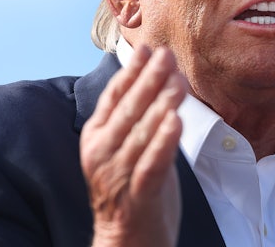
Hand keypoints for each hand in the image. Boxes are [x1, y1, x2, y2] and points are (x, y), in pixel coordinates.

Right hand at [80, 45, 186, 246]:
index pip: (113, 96)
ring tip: (177, 81)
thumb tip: (156, 73)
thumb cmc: (131, 187)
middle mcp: (102, 153)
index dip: (130, 71)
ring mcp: (117, 175)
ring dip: (161, 104)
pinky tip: (176, 121)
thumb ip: (138, 115)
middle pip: (128, 109)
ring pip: (141, 133)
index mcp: (97, 137)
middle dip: (148, 79)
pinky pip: (152, 163)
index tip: (147, 47)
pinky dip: (164, 141)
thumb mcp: (126, 146)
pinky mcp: (137, 195)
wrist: (127, 241)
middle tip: (167, 55)